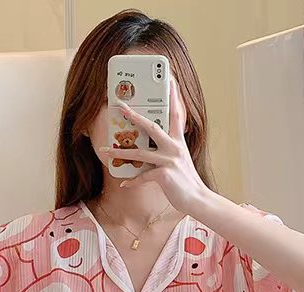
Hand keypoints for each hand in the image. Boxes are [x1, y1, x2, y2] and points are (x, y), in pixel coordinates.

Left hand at [99, 79, 211, 213]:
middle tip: (121, 107)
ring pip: (140, 153)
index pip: (176, 114)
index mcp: (178, 142)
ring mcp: (169, 161)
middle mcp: (174, 148)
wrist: (197, 199)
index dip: (173, 96)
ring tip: (106, 151)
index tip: (170, 80)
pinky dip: (132, 181)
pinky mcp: (165, 175)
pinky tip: (124, 183)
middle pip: (151, 127)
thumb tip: (150, 149)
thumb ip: (167, 151)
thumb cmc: (186, 181)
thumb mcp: (179, 161)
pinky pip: (143, 176)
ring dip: (121, 153)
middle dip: (134, 116)